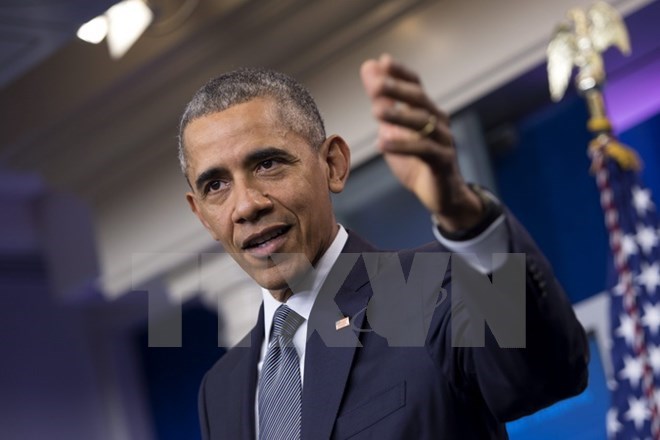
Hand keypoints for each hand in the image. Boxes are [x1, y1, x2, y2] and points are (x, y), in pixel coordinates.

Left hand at [360, 53, 482, 231]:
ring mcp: (444, 141)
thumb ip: (382, 101)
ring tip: (375, 111)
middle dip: (398, 90)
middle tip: (376, 85)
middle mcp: (438, 121)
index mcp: (427, 111)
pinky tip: (382, 144)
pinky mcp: (444, 162)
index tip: (383, 62)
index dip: (401, 73)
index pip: (416, 85)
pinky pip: (425, 150)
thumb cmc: (415, 160)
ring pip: (423, 124)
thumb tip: (368, 67)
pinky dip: (403, 146)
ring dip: (399, 116)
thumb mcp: (394, 129)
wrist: (441, 195)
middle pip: (420, 100)